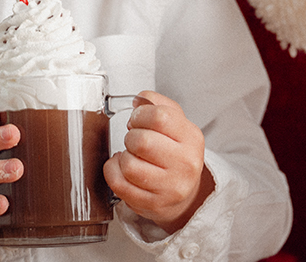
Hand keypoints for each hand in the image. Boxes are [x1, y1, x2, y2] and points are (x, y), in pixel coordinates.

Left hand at [104, 91, 213, 231]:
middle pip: (141, 141)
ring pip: (128, 165)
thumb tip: (138, 100)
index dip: (140, 115)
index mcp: (191, 137)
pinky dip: (114, 172)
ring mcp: (170, 187)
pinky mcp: (153, 204)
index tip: (138, 120)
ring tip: (133, 156)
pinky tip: (123, 169)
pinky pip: (119, 185)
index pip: (160, 117)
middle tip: (135, 140)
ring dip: (124, 157)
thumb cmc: (176, 154)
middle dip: (131, 137)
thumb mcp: (177, 123)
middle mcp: (185, 163)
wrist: (185, 193)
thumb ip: (157, 104)